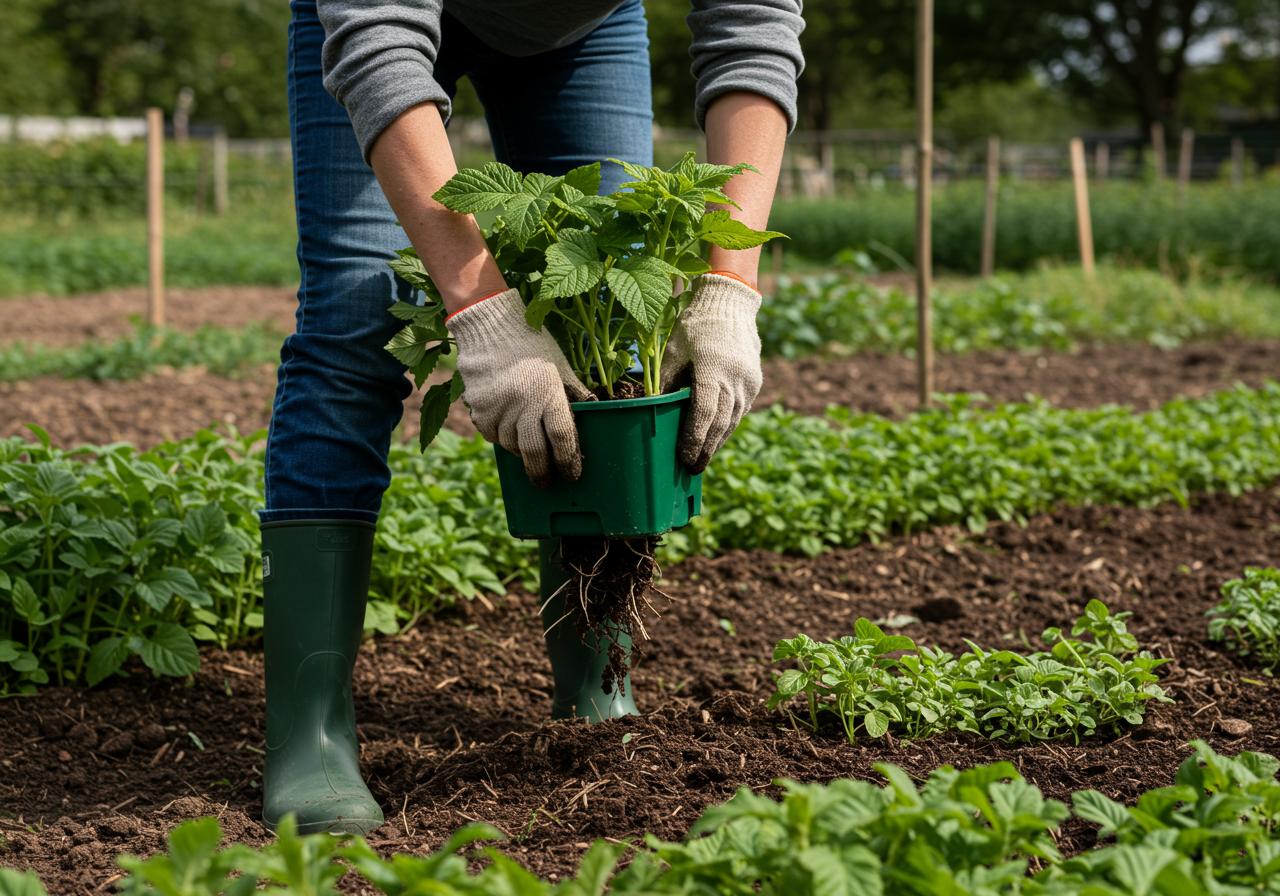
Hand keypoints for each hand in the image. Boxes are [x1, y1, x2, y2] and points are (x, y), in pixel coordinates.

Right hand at [446, 289, 592, 486]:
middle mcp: (524, 404)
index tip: (571, 474)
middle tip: (546, 483)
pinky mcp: (479, 409)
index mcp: (550, 394)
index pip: (562, 437)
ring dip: (521, 452)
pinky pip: (492, 436)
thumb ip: (574, 394)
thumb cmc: (532, 346)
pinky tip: (508, 431)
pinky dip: (501, 438)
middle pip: (535, 451)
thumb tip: (592, 413)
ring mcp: (499, 408)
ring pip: (512, 446)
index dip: (568, 460)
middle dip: (542, 472)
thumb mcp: (560, 367)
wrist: (491, 329)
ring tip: (528, 449)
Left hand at [660, 273, 762, 473]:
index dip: (693, 438)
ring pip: (733, 420)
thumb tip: (654, 413)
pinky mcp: (754, 381)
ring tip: (703, 459)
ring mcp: (748, 380)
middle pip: (720, 423)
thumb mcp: (673, 352)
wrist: (729, 304)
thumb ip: (666, 383)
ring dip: (717, 442)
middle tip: (692, 469)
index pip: (704, 413)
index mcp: (712, 368)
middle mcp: (735, 377)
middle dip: (706, 449)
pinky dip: (727, 427)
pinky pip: (740, 410)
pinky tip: (716, 438)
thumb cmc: (694, 326)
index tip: (684, 458)